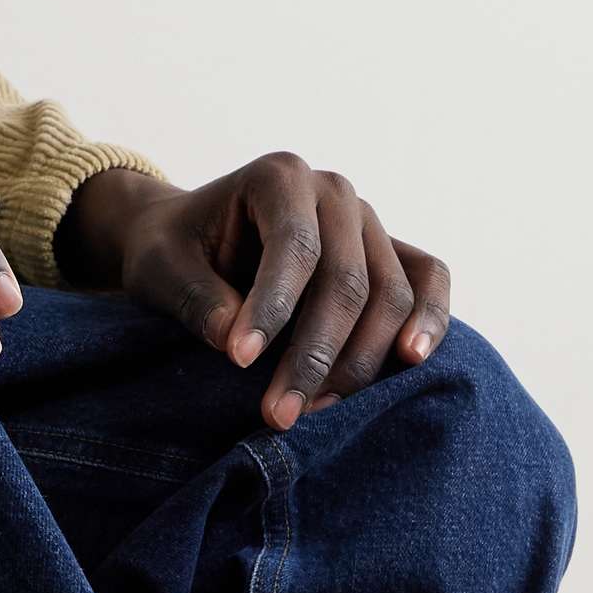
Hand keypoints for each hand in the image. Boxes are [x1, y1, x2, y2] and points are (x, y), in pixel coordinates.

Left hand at [58, 158, 449, 429]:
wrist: (196, 243)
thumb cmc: (174, 253)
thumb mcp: (162, 270)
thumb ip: (196, 299)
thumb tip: (235, 342)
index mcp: (279, 177)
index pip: (294, 245)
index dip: (272, 308)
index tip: (239, 362)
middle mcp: (334, 192)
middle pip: (347, 280)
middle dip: (314, 355)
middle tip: (276, 415)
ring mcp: (368, 224)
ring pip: (389, 295)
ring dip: (357, 363)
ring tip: (311, 412)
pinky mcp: (390, 255)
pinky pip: (428, 280)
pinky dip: (429, 320)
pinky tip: (411, 362)